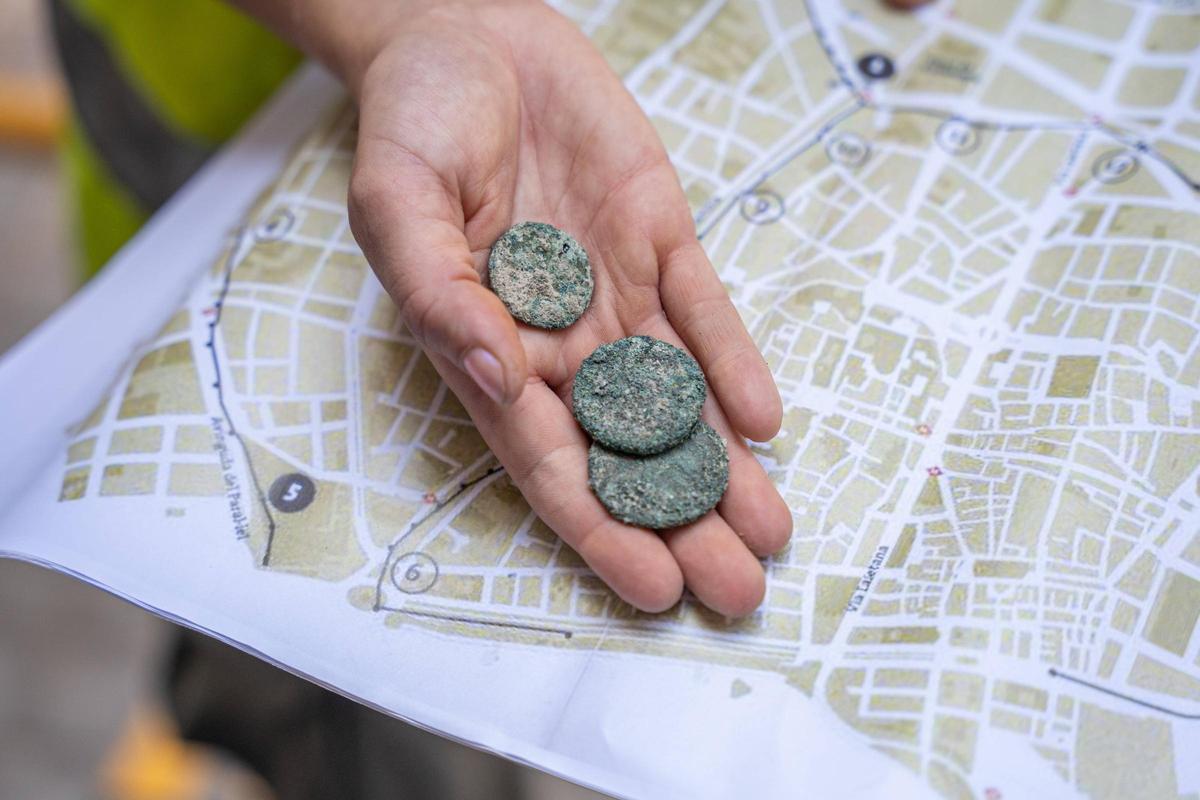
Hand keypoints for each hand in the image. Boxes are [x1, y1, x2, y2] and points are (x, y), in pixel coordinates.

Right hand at [288, 0, 791, 615]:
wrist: (465, 34)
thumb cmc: (412, 125)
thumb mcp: (398, 206)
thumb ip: (438, 294)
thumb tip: (492, 374)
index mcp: (488, 352)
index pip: (550, 462)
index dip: (600, 529)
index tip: (652, 589)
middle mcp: (558, 338)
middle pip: (628, 448)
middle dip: (683, 521)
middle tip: (739, 590)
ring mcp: (614, 290)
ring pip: (678, 396)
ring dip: (725, 465)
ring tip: (773, 533)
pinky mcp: (659, 236)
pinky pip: (702, 308)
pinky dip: (731, 360)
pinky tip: (764, 418)